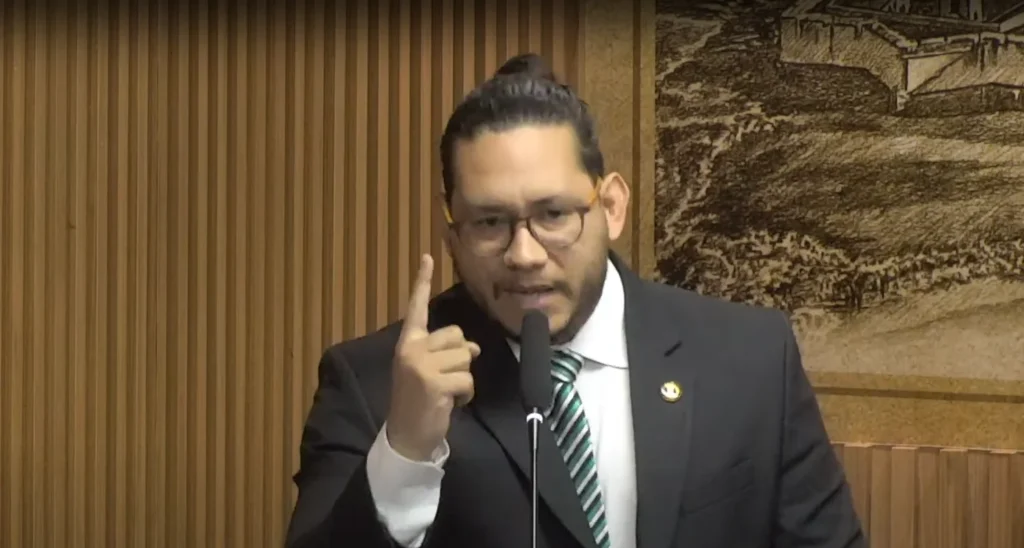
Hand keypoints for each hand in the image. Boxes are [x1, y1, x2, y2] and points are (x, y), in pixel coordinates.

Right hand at [386, 254, 480, 461]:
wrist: (406, 437)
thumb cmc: (419, 403)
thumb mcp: (428, 372)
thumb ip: (446, 353)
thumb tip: (473, 347)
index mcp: (407, 344)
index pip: (416, 308)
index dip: (422, 282)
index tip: (427, 256)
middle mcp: (411, 349)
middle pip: (458, 337)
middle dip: (460, 359)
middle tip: (444, 381)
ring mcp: (421, 365)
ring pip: (466, 358)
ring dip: (464, 380)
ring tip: (446, 394)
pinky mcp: (433, 382)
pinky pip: (467, 379)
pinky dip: (466, 395)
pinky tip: (449, 404)